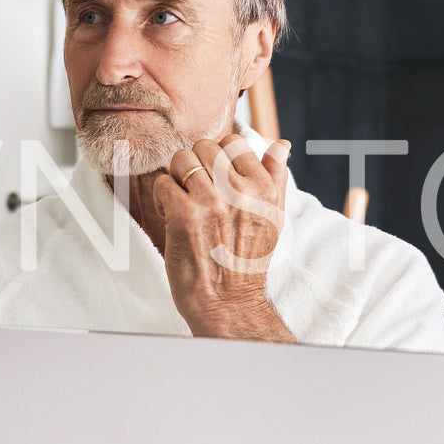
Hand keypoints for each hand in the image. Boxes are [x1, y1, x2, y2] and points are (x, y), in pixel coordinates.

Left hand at [152, 133, 296, 341]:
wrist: (228, 301)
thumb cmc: (247, 261)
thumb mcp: (273, 217)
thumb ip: (276, 177)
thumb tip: (281, 144)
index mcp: (264, 188)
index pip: (233, 142)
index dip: (219, 155)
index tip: (214, 176)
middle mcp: (240, 191)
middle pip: (204, 147)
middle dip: (195, 164)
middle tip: (195, 188)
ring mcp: (211, 201)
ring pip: (181, 160)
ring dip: (176, 177)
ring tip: (182, 198)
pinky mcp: (184, 215)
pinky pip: (163, 182)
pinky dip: (162, 194)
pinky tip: (170, 211)